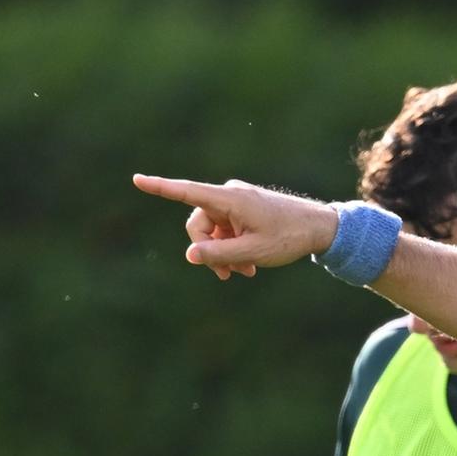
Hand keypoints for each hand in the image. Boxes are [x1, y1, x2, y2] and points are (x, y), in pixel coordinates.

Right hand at [130, 175, 338, 280]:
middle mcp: (229, 195)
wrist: (320, 228)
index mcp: (229, 199)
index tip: (137, 179)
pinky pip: (226, 231)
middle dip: (207, 251)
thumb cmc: (288, 237)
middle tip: (225, 276)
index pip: (187, 192)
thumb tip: (189, 256)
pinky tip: (248, 266)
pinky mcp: (243, 211)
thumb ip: (218, 254)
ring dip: (222, 254)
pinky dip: (232, 248)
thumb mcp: (252, 252)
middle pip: (198, 224)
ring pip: (213, 231)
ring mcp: (236, 203)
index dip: (160, 188)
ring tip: (243, 273)